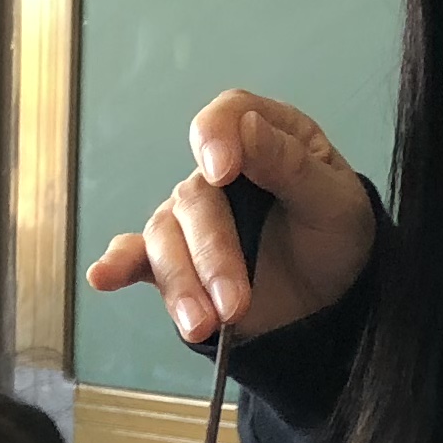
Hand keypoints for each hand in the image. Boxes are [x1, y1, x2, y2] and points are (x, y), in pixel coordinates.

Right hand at [86, 91, 378, 346]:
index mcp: (265, 137)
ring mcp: (195, 220)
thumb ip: (289, 164)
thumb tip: (246, 127)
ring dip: (181, 283)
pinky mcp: (180, 263)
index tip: (222, 172)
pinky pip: (140, 258)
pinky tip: (104, 276)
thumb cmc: (338, 236)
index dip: (216, 136)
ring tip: (204, 325)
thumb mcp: (333, 200)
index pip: (228, 116)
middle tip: (236, 302)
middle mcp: (221, 174)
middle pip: (194, 196)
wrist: (338, 301)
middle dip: (211, 253)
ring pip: (166, 238)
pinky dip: (119, 265)